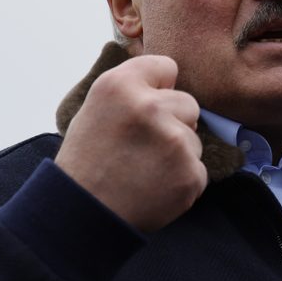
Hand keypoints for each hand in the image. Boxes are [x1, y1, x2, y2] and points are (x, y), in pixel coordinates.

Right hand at [54, 55, 206, 231]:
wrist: (83, 213)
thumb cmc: (87, 160)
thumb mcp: (96, 108)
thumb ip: (132, 88)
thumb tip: (168, 80)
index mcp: (120, 85)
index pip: (167, 67)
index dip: (159, 88)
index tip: (146, 108)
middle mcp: (150, 106)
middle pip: (189, 103)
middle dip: (173, 122)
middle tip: (142, 146)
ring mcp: (174, 141)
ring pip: (195, 139)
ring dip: (178, 154)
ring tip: (145, 169)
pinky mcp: (189, 173)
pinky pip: (198, 169)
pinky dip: (181, 181)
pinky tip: (155, 187)